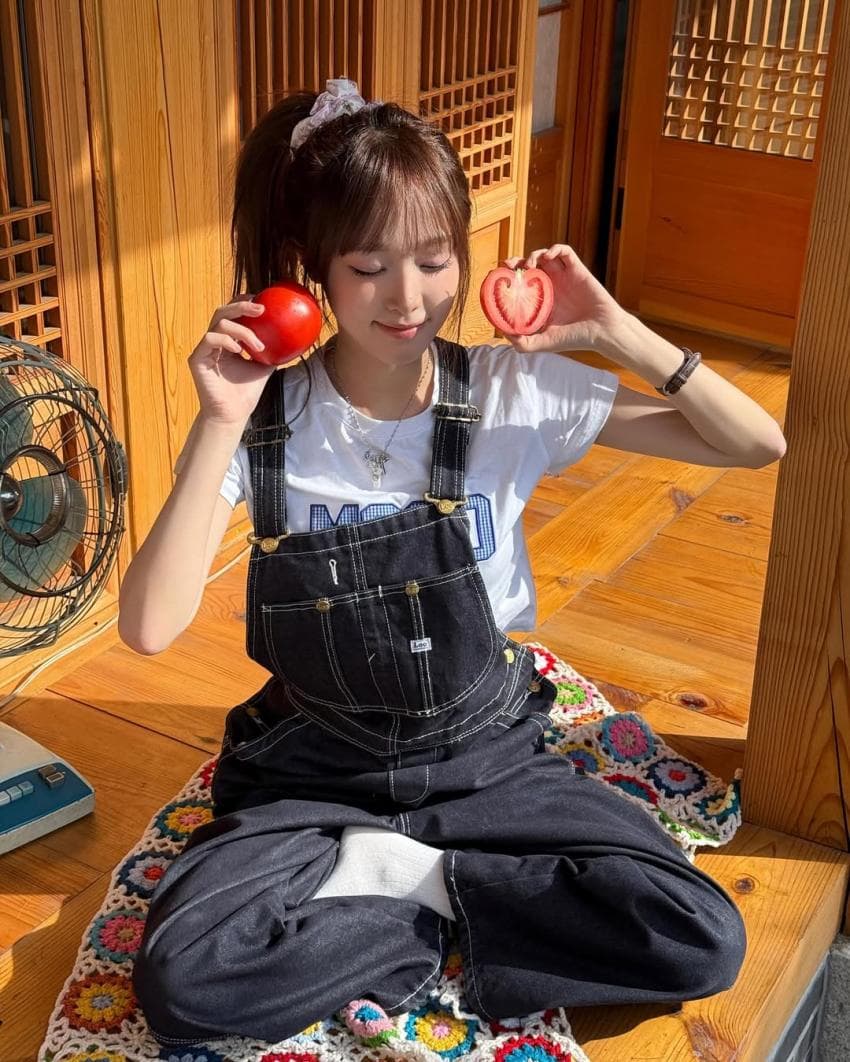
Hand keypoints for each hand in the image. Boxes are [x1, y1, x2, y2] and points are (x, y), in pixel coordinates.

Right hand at [188, 296, 276, 425]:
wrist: (233, 414)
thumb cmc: (246, 392)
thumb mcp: (265, 366)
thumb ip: (273, 350)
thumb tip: (294, 338)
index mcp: (227, 341)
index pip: (232, 314)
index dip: (243, 302)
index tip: (262, 301)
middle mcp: (214, 341)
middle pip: (223, 312)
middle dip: (242, 306)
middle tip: (261, 309)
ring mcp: (204, 349)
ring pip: (219, 323)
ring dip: (242, 330)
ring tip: (258, 346)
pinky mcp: (197, 358)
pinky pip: (210, 339)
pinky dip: (226, 340)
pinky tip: (240, 350)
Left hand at [500, 244, 627, 353]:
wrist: (602, 332)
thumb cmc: (575, 338)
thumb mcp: (543, 343)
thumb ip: (523, 343)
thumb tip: (504, 333)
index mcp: (541, 301)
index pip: (520, 284)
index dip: (508, 278)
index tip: (498, 278)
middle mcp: (551, 286)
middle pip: (528, 266)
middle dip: (516, 262)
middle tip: (509, 267)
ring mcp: (564, 277)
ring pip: (544, 256)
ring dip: (534, 254)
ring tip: (529, 265)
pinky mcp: (577, 269)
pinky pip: (565, 251)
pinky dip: (555, 249)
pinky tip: (548, 256)